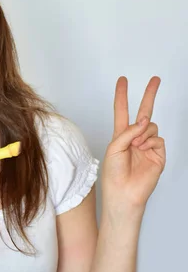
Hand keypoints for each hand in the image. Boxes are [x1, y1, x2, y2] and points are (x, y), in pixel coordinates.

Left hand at [102, 76, 165, 212]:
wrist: (124, 193)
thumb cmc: (113, 173)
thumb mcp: (114, 147)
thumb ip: (128, 131)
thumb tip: (144, 120)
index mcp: (121, 134)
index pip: (122, 110)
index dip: (122, 95)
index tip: (123, 80)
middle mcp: (135, 137)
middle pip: (144, 110)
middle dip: (150, 94)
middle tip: (156, 79)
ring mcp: (148, 144)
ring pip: (151, 126)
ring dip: (142, 133)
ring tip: (135, 145)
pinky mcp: (158, 154)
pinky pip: (158, 138)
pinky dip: (150, 141)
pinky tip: (143, 149)